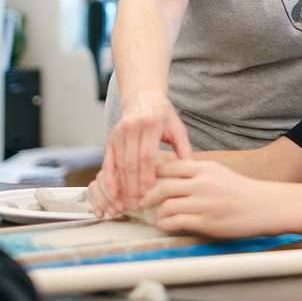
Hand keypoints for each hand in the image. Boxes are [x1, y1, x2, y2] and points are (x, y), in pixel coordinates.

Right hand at [90, 96, 191, 217]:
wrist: (143, 96)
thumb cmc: (163, 114)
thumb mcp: (177, 128)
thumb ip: (185, 149)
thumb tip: (193, 170)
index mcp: (151, 124)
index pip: (147, 155)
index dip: (147, 175)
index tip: (149, 193)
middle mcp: (133, 127)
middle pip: (131, 162)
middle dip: (134, 185)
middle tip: (138, 204)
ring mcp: (120, 132)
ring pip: (119, 164)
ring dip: (122, 185)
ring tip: (128, 202)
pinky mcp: (111, 137)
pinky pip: (109, 161)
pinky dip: (110, 178)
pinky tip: (113, 192)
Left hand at [141, 160, 283, 238]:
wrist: (266, 206)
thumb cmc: (243, 192)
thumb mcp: (219, 174)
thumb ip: (197, 174)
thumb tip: (172, 179)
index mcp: (206, 168)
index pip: (170, 166)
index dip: (153, 174)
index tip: (144, 181)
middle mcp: (203, 183)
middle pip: (163, 186)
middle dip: (148, 195)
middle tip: (142, 201)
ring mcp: (204, 203)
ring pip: (167, 205)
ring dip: (157, 213)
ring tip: (156, 216)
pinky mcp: (206, 222)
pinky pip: (176, 222)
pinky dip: (166, 224)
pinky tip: (166, 224)